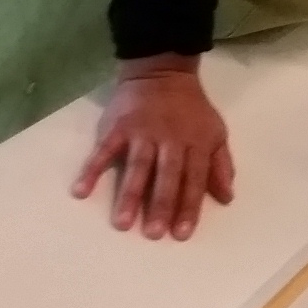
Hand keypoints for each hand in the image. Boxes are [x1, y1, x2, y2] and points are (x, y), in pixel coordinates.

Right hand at [72, 55, 233, 240]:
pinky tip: (80, 191)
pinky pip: (103, 151)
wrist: (162, 73)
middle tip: (153, 234)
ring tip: (122, 223)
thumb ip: (221, 165)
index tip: (182, 234)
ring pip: (137, 167)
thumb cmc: (191, 110)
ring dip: (130, 194)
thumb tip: (227, 198)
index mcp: (196, 143)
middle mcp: (170, 140)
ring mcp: (142, 133)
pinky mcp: (117, 127)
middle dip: (161, 205)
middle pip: (166, 176)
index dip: (189, 206)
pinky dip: (92, 170)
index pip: (194, 179)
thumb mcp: (216, 132)